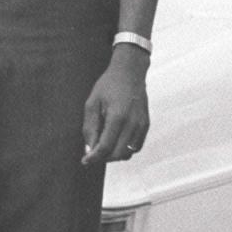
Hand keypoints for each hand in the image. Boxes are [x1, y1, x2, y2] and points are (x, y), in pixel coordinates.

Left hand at [82, 46, 150, 166]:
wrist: (130, 71)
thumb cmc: (108, 85)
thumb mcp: (92, 102)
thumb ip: (90, 128)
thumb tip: (90, 150)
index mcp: (117, 116)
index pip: (105, 147)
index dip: (93, 157)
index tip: (84, 160)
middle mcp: (133, 122)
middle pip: (117, 154)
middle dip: (103, 158)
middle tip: (92, 153)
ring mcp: (142, 124)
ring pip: (128, 153)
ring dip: (114, 155)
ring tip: (104, 146)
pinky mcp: (146, 124)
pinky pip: (136, 147)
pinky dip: (125, 149)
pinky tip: (115, 140)